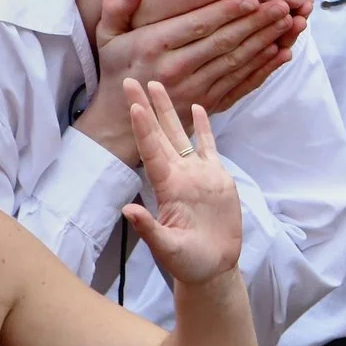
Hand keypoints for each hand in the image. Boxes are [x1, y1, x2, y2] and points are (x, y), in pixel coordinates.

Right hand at [76, 0, 298, 165]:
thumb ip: (117, 7)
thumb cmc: (117, 70)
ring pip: (238, 62)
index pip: (197, 26)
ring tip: (290, 23)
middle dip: (257, 23)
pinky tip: (282, 53)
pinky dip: (264, 69)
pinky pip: (242, 84)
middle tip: (284, 6)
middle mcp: (177, 68)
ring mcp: (196, 89)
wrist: (121, 121)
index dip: (226, 13)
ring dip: (267, 42)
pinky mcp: (209, 103)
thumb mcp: (108, 36)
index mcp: (154, 47)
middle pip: (225, 42)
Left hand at [121, 80, 243, 288]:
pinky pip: (208, 146)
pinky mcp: (216, 178)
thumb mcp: (168, 249)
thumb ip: (149, 229)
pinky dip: (203, 127)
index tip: (134, 104)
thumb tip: (128, 210)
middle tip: (131, 79)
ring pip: (181, 134)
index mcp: (167, 189)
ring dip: (169, 110)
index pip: (153, 152)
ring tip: (158, 85)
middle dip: (146, 107)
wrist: (213, 267)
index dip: (144, 128)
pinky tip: (197, 108)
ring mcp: (198, 175)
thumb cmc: (188, 262)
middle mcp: (179, 176)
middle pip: (160, 134)